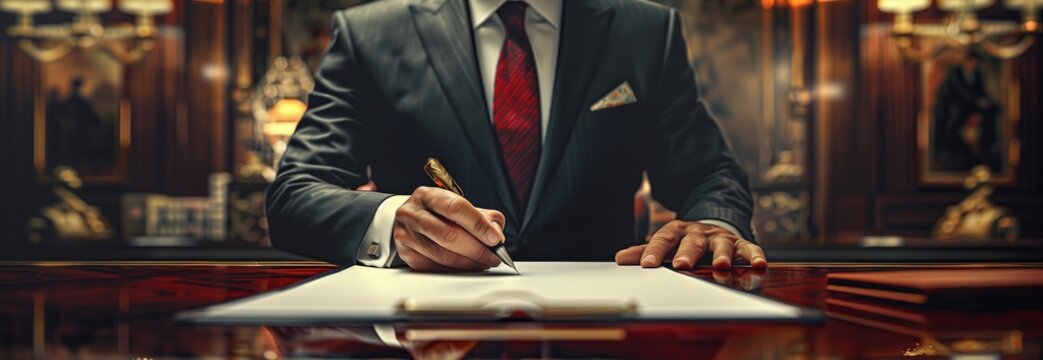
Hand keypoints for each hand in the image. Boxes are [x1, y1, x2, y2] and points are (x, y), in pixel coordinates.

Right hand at [394, 186, 505, 271]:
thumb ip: (482, 216)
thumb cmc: (438, 213)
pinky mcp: (407, 254)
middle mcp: (412, 213)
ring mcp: (406, 235)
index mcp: (428, 196)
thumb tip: (496, 234)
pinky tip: (467, 267)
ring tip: (483, 263)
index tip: (495, 239)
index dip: (478, 225)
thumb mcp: (458, 205)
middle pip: (448, 235)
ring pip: (442, 255)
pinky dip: (455, 271)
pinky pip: (435, 268)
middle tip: (492, 256)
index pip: (456, 208)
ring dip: (468, 263)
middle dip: (476, 249)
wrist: (411, 220)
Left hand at [614, 220, 766, 269]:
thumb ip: (645, 252)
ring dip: (721, 254)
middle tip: (683, 265)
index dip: (655, 252)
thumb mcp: (665, 244)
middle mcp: (698, 233)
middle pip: (692, 241)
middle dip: (688, 253)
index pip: (663, 240)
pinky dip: (755, 256)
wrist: (713, 224)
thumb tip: (618, 259)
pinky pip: (749, 248)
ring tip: (721, 265)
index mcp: (677, 232)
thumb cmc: (685, 241)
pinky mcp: (740, 244)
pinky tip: (759, 264)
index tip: (647, 264)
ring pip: (721, 244)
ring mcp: (720, 237)